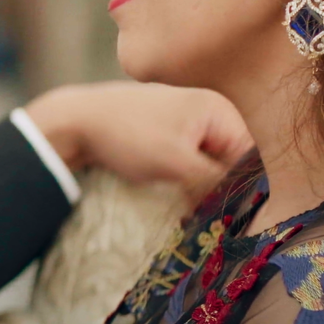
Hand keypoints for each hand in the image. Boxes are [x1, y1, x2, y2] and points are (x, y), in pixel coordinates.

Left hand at [23, 81, 252, 194]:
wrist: (75, 122)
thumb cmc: (129, 136)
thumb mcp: (177, 163)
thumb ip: (215, 182)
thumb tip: (242, 203)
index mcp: (217, 108)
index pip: (248, 154)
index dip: (242, 185)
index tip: (232, 214)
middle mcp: (207, 108)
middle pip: (229, 158)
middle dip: (220, 187)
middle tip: (210, 216)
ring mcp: (186, 119)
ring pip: (208, 162)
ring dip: (201, 187)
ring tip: (191, 209)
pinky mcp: (167, 131)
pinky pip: (189, 159)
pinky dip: (185, 179)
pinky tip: (178, 199)